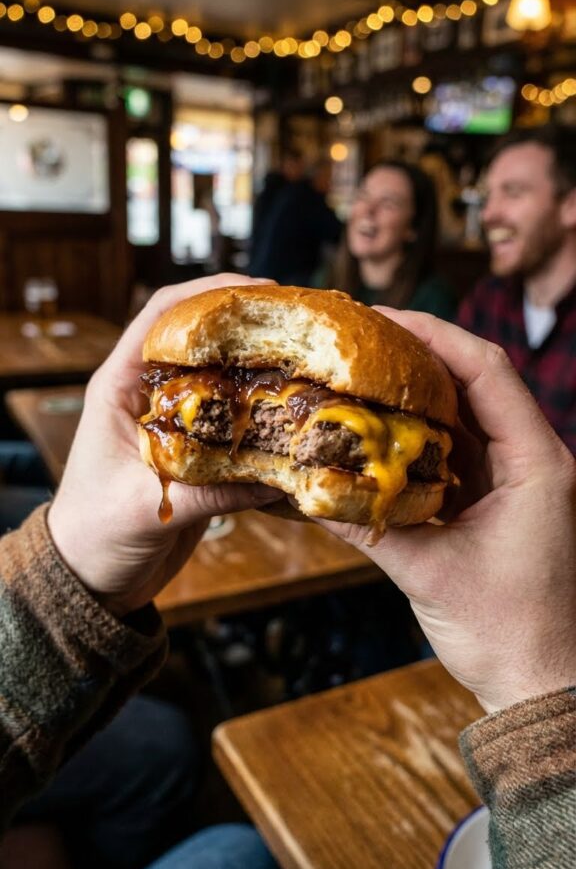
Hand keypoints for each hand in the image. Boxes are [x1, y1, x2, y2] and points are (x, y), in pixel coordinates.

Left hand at [48, 274, 280, 616]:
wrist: (93, 577)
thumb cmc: (95, 534)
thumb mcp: (146, 507)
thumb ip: (208, 488)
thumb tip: (277, 476)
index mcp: (120, 387)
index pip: (161, 316)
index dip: (209, 294)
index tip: (261, 291)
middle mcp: (148, 395)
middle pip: (202, 339)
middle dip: (250, 326)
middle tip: (303, 325)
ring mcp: (175, 423)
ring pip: (224, 379)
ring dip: (262, 370)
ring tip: (311, 364)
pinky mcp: (196, 453)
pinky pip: (235, 423)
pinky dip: (266, 418)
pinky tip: (300, 420)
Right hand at [321, 311, 575, 712]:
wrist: (540, 685)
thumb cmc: (507, 633)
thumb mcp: (430, 573)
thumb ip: (371, 526)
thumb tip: (308, 490)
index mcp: (537, 464)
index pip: (488, 372)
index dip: (434, 336)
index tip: (382, 318)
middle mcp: (533, 460)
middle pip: (476, 382)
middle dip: (418, 355)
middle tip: (359, 339)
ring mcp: (516, 480)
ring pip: (464, 414)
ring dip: (417, 392)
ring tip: (362, 373)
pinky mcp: (497, 501)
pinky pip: (456, 450)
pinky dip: (419, 435)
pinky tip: (378, 429)